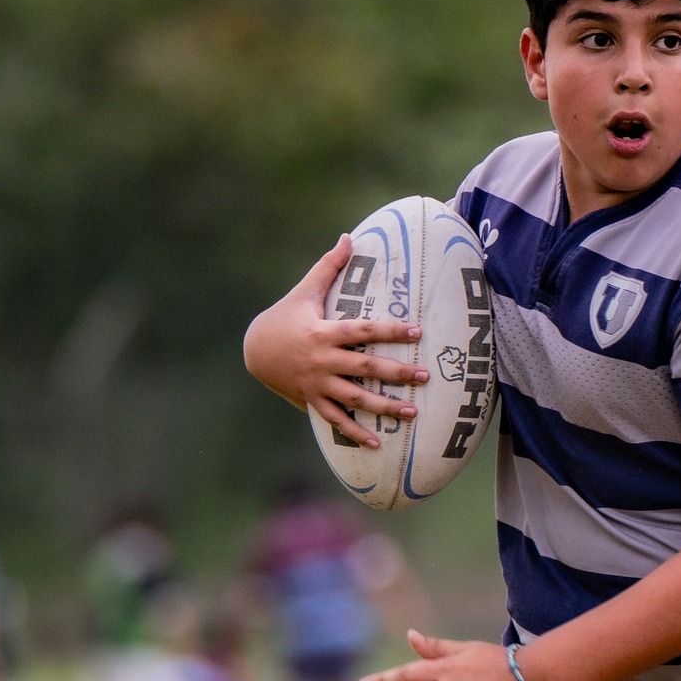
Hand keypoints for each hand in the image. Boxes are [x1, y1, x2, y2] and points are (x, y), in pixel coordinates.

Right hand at [243, 235, 428, 448]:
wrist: (255, 351)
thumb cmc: (285, 317)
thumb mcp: (304, 291)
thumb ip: (329, 266)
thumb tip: (348, 236)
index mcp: (324, 333)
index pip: (363, 331)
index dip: (390, 331)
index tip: (417, 331)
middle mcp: (323, 361)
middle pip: (365, 369)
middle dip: (397, 373)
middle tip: (426, 376)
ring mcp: (318, 384)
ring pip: (355, 399)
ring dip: (385, 408)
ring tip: (413, 413)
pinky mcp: (313, 401)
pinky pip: (336, 420)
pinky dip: (356, 432)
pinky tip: (378, 443)